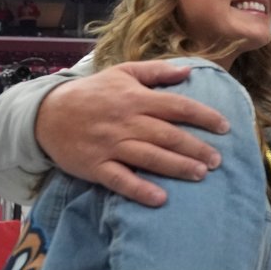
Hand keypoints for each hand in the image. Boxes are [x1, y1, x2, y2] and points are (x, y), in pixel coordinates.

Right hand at [34, 61, 229, 207]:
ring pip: (149, 157)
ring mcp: (110, 145)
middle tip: (218, 160)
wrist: (45, 113)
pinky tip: (160, 198)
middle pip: (168, 136)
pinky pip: (119, 180)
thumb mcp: (123, 72)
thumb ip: (156, 71)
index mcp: (136, 99)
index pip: (178, 107)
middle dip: (196, 148)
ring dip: (177, 167)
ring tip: (200, 175)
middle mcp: (126, 122)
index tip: (225, 127)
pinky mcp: (95, 166)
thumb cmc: (92, 92)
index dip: (204, 116)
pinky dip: (139, 190)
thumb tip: (188, 70)